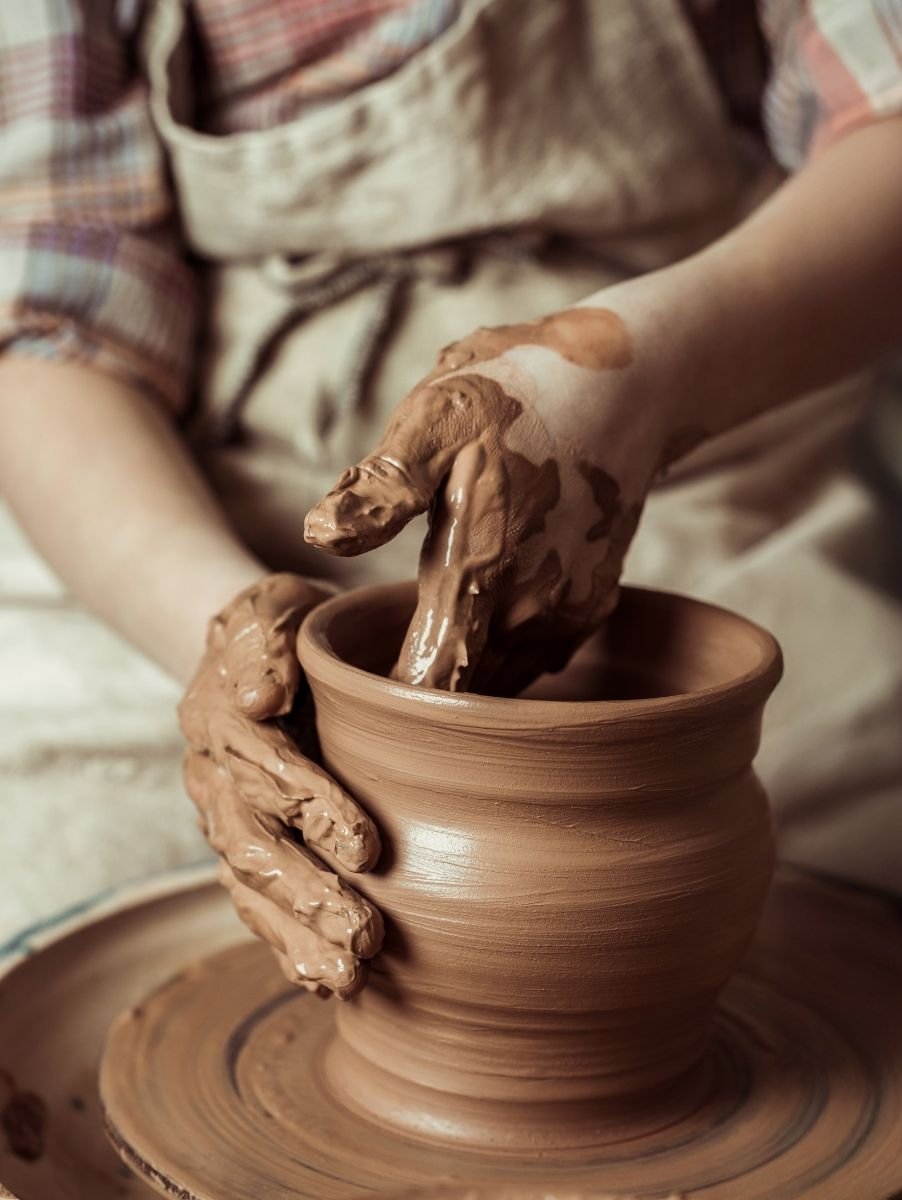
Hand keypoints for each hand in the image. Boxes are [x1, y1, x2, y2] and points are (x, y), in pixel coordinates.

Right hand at [179, 573, 383, 997]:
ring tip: (349, 977)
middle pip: (253, 844)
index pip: (266, 766)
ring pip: (250, 888)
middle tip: (366, 935)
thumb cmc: (282, 624)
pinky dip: (285, 944)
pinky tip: (325, 980)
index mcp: (221, 717)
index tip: (366, 846)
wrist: (254, 649)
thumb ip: (265, 642)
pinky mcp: (244, 850)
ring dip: (297, 934)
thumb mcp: (272, 605)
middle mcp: (215, 777)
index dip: (313, 805)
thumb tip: (260, 699)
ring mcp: (224, 820)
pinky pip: (255, 904)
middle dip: (309, 893)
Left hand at [305, 308, 674, 693]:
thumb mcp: (436, 418)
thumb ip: (384, 488)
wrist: (625, 382)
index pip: (430, 683)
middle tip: (379, 678)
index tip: (360, 700)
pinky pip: (539, 657)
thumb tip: (320, 533)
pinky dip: (506, 653)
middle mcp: (530, 608)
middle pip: (464, 693)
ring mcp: (569, 611)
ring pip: (503, 678)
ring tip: (426, 649)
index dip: (393, 702)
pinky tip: (482, 618)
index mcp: (479, 569)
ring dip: (467, 676)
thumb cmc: (516, 393)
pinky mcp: (593, 604)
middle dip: (423, 694)